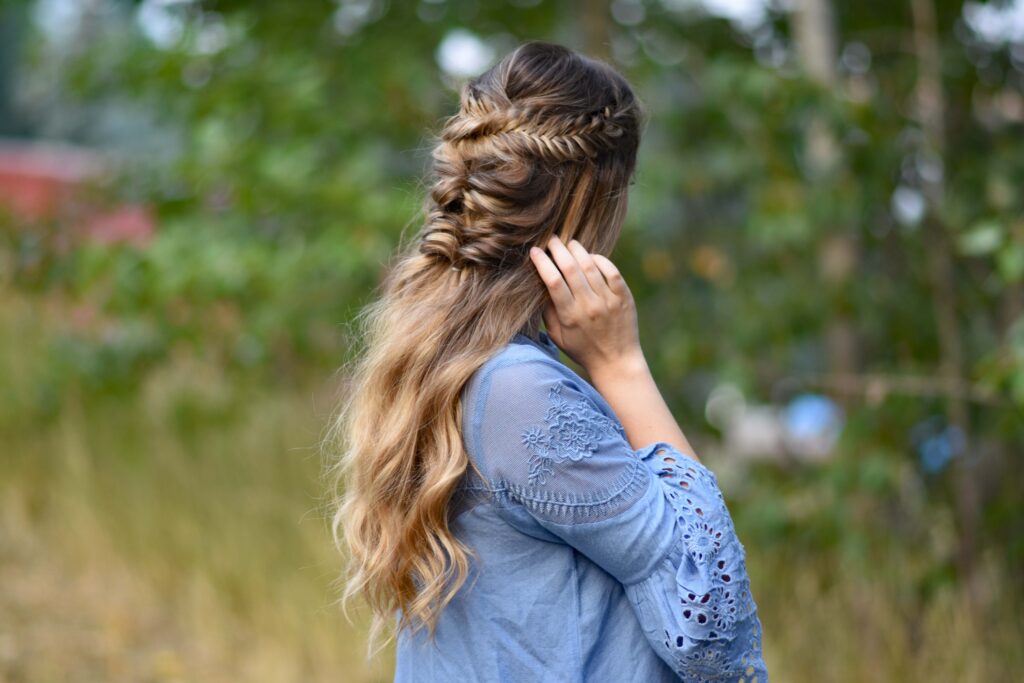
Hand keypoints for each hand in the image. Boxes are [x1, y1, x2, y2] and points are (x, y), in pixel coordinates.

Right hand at [528, 235, 645, 376]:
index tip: (535, 252)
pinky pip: (611, 271)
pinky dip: (599, 259)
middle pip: (570, 268)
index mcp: (570, 316)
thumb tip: (540, 284)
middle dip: (558, 249)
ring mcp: (608, 300)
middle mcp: (589, 306)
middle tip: (551, 239)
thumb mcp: (558, 336)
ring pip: (590, 265)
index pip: (553, 281)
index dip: (542, 263)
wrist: (616, 362)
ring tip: (569, 243)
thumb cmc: (582, 349)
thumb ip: (548, 312)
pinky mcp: (624, 297)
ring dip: (577, 250)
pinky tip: (590, 256)